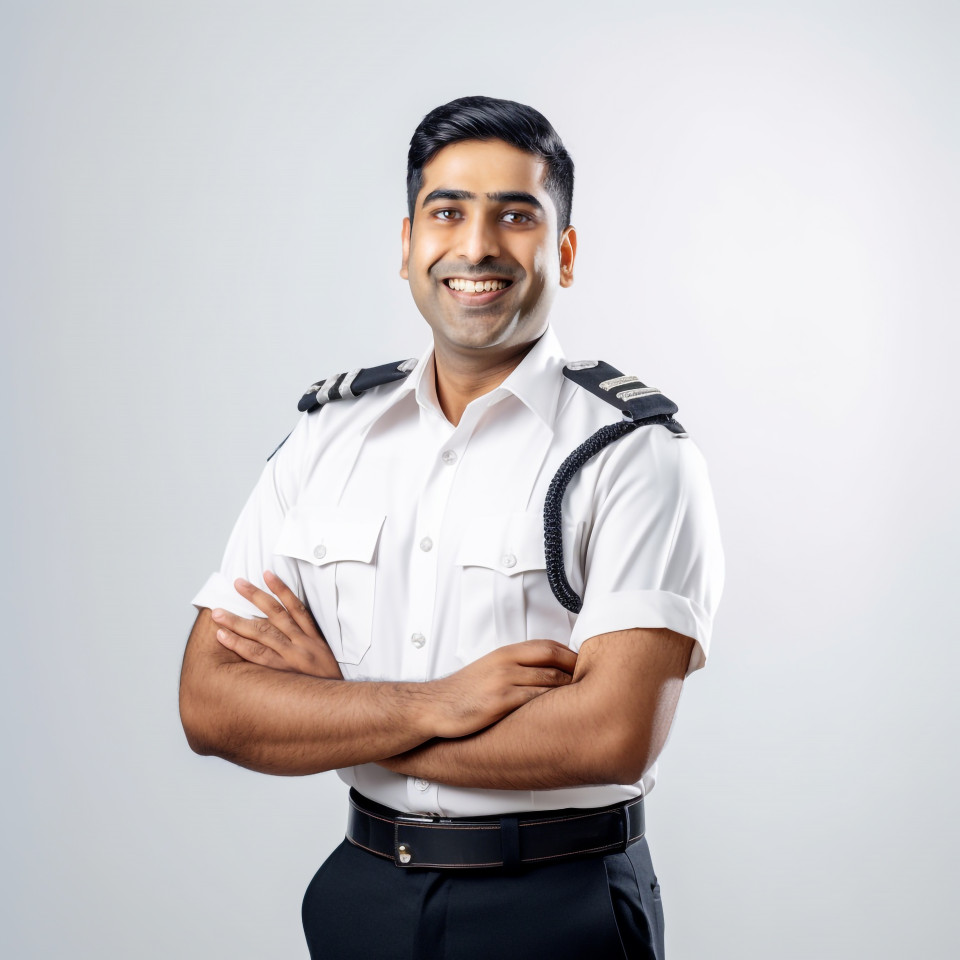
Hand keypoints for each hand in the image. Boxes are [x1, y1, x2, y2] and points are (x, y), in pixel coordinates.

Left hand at [211, 571, 342, 678]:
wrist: (340, 704)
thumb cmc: (328, 682)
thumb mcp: (324, 657)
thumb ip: (308, 641)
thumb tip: (288, 627)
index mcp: (313, 638)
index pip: (296, 607)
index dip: (281, 589)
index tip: (267, 574)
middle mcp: (302, 644)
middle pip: (275, 615)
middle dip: (255, 597)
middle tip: (237, 583)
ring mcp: (291, 659)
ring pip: (262, 633)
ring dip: (238, 621)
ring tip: (218, 613)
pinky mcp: (282, 674)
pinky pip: (256, 656)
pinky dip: (238, 644)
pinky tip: (224, 636)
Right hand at [425, 640, 577, 738]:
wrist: (433, 707)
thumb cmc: (461, 692)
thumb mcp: (488, 669)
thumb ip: (514, 666)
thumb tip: (541, 672)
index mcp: (505, 652)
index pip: (547, 645)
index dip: (570, 654)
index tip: (584, 665)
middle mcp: (506, 663)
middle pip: (553, 659)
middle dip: (576, 669)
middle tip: (593, 682)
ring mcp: (504, 681)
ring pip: (549, 680)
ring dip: (570, 690)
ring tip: (586, 700)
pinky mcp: (500, 702)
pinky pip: (535, 700)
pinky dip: (553, 706)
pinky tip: (563, 714)